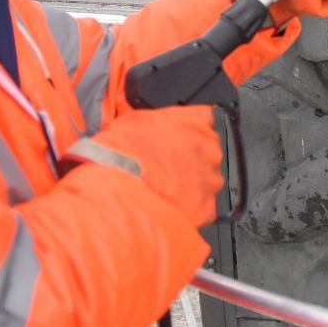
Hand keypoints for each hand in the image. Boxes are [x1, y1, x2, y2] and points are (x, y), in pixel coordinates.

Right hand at [81, 105, 224, 226]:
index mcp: (197, 121)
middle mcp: (210, 148)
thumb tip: (157, 127)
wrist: (116, 185)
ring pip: (207, 180)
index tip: (178, 141)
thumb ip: (160, 120)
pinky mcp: (207, 206)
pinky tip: (171, 205)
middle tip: (168, 167)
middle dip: (191, 160)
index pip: (205, 121)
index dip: (189, 133)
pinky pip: (204, 206)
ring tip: (166, 188)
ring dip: (192, 184)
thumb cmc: (122, 152)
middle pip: (208, 152)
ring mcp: (211, 178)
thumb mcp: (137, 118)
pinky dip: (191, 207)